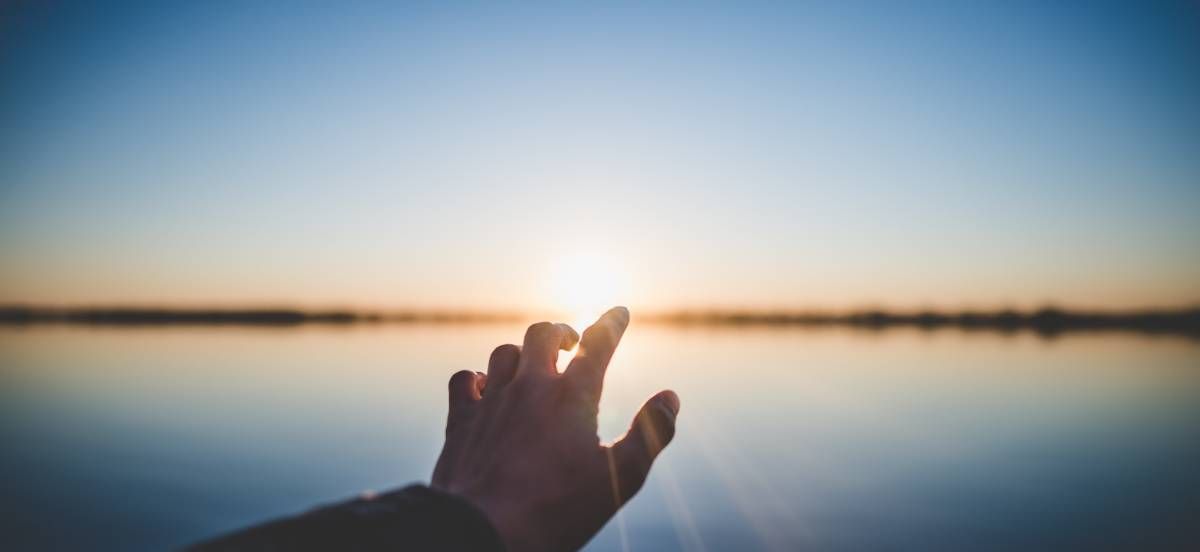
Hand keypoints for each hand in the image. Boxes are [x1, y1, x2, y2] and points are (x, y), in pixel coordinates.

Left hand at [431, 307, 679, 550]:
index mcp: (572, 397)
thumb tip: (670, 397)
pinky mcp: (461, 421)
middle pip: (543, 333)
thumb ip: (650, 434)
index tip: (619, 312)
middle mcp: (529, 387)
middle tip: (571, 343)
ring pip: (504, 352)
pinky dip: (479, 377)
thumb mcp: (620, 479)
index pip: (597, 343)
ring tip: (533, 366)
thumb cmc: (558, 509)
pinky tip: (486, 389)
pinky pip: (465, 379)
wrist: (484, 532)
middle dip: (562, 332)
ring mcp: (492, 401)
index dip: (611, 323)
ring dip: (522, 353)